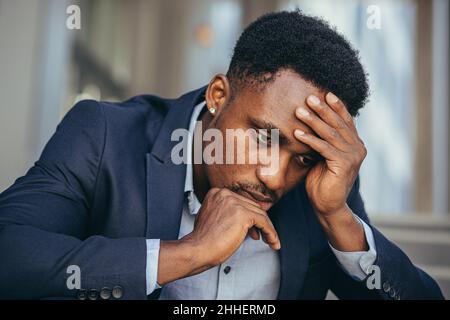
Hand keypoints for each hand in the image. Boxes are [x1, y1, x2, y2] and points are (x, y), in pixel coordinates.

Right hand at [157, 188, 279, 284]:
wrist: (197, 250)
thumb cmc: (203, 240)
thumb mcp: (213, 218)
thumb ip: (227, 213)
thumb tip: (248, 219)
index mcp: (217, 192)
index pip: (242, 201)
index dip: (249, 216)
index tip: (252, 229)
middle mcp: (225, 194)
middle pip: (252, 206)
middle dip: (258, 222)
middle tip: (260, 236)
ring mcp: (234, 202)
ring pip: (260, 214)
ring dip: (267, 229)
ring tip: (270, 240)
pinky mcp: (243, 214)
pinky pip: (264, 222)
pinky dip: (270, 232)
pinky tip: (272, 241)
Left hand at [293, 92, 366, 217]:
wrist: (328, 205)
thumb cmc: (322, 181)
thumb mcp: (323, 157)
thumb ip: (324, 142)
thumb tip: (311, 124)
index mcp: (355, 144)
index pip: (346, 121)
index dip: (336, 106)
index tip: (325, 93)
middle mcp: (358, 148)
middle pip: (338, 124)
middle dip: (322, 109)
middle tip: (309, 98)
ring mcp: (352, 156)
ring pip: (330, 133)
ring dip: (313, 121)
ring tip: (299, 111)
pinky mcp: (343, 165)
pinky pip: (324, 148)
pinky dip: (310, 139)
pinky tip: (297, 133)